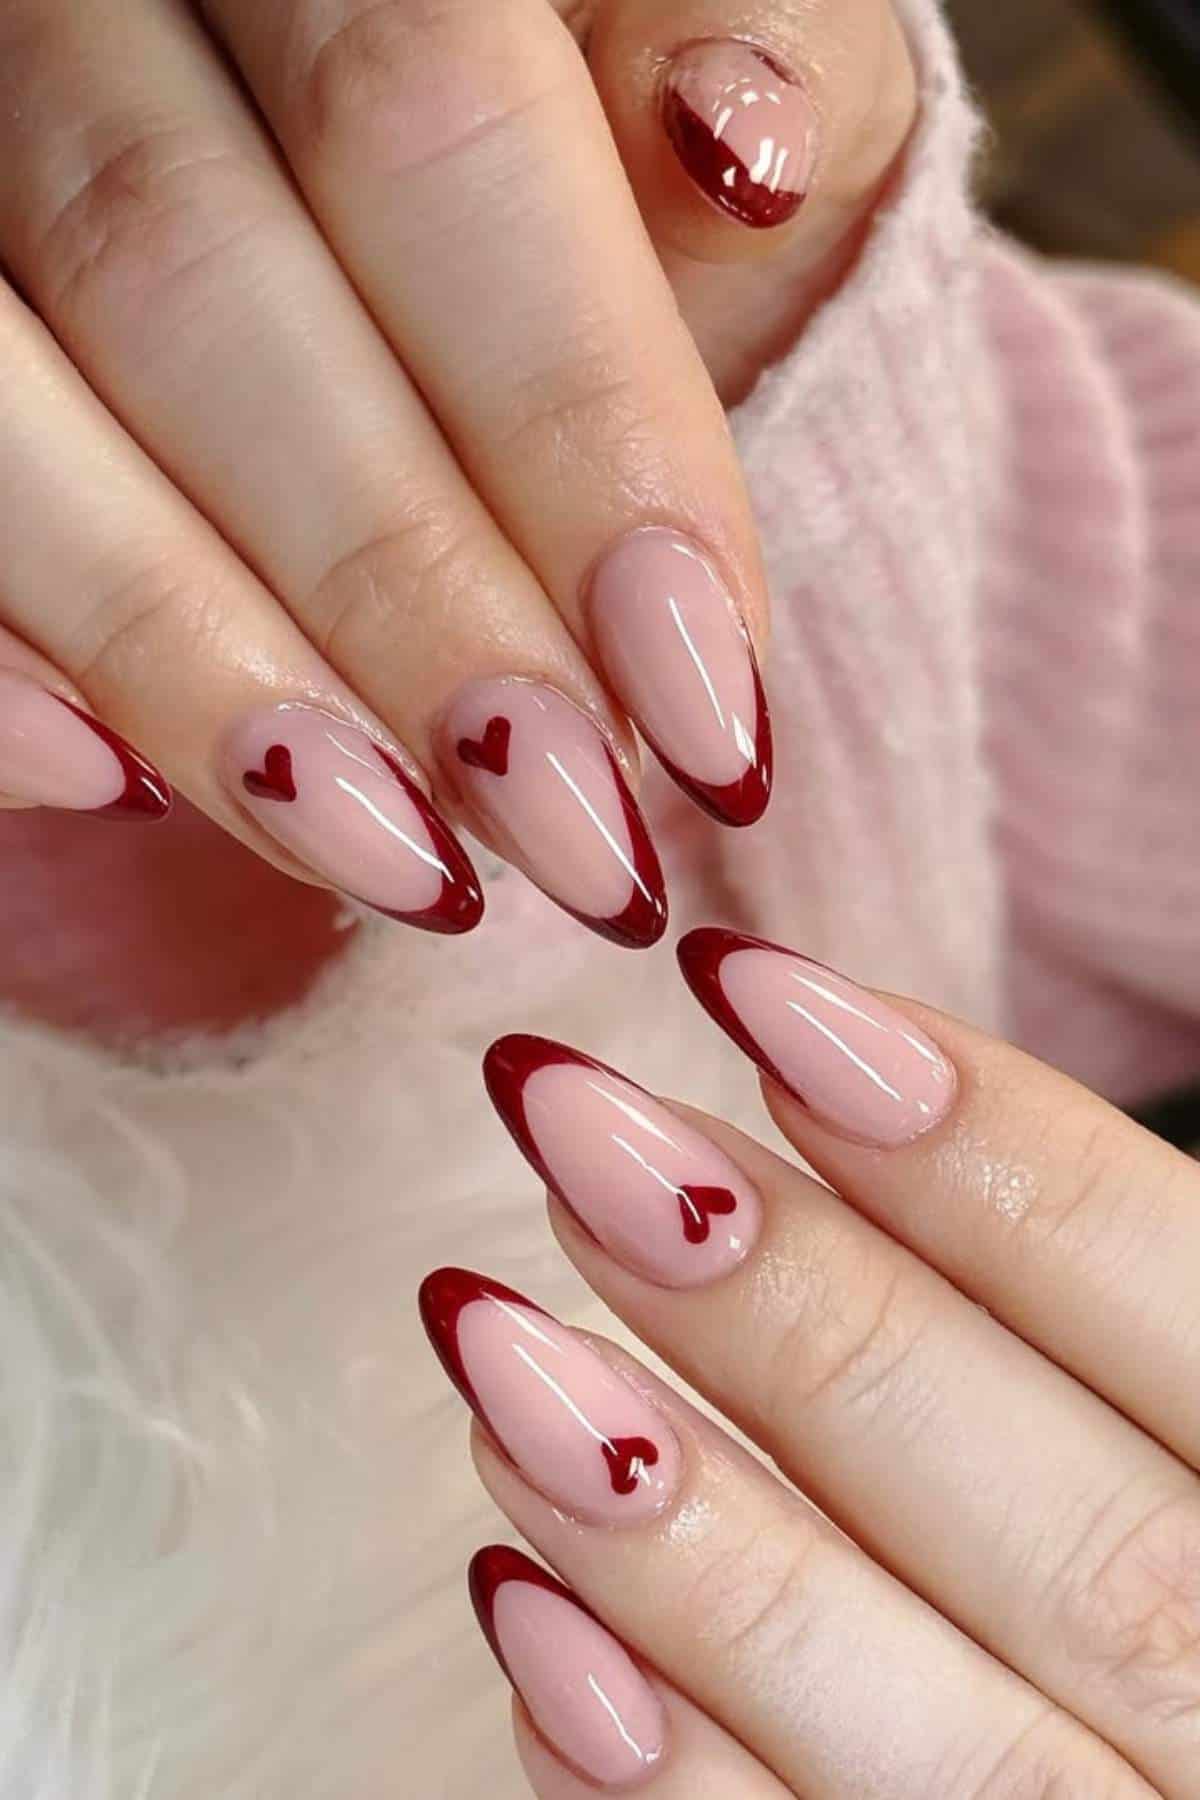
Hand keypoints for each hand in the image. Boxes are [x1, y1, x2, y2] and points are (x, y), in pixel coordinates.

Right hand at [0, 0, 915, 1006]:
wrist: (405, 163)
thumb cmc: (587, 119)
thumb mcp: (685, 46)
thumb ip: (738, 47)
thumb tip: (744, 137)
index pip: (421, 116)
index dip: (566, 418)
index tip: (706, 702)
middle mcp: (85, 0)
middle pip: (180, 265)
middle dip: (393, 582)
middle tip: (567, 830)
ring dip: (185, 651)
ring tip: (395, 856)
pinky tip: (98, 778)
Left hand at [424, 929, 1199, 1795]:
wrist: (1172, 1760)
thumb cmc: (1176, 1525)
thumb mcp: (1186, 1396)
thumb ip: (1085, 1295)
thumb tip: (835, 1067)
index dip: (993, 1152)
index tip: (756, 995)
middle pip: (1074, 1543)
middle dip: (806, 1317)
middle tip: (576, 1129)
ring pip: (955, 1756)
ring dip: (698, 1546)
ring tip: (494, 1347)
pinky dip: (671, 1786)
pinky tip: (525, 1612)